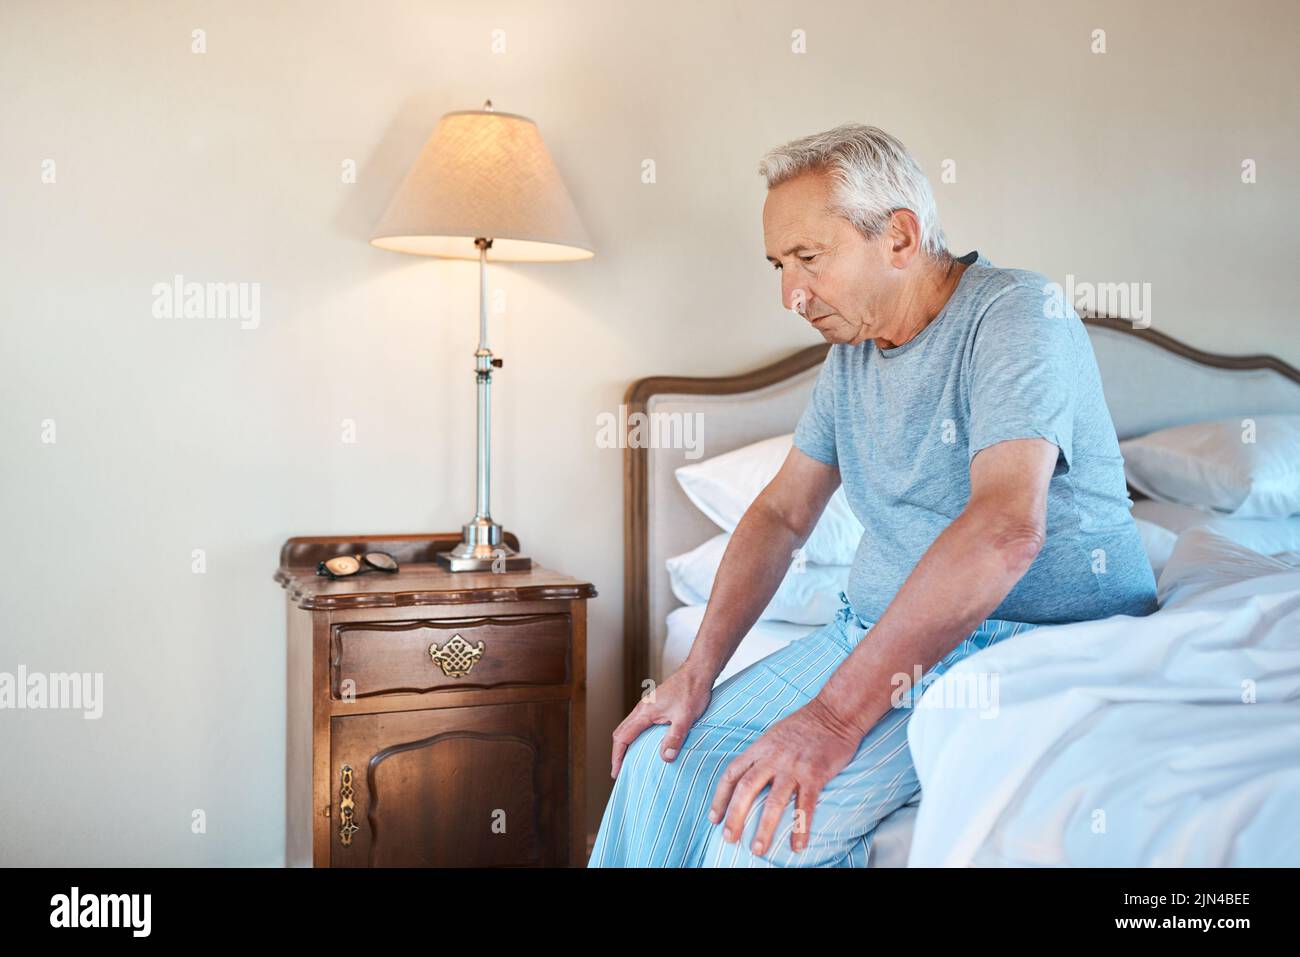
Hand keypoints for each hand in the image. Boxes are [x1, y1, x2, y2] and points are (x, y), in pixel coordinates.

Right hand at [610, 661, 714, 778]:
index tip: (616, 772)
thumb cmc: (692, 692)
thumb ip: (675, 737)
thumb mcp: (685, 718)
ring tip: (630, 761)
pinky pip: (638, 724)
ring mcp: (648, 706)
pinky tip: (646, 744)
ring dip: (626, 744)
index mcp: (644, 712)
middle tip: (620, 771)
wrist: (698, 672)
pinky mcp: (655, 705)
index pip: (622, 738)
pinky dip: (635, 737)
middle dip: (618, 753)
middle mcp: (642, 709)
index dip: (617, 757)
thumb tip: (666, 758)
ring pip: (629, 727)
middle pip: (621, 733)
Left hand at [707, 697, 861, 856]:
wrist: (835, 712)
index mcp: (760, 748)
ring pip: (773, 801)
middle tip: (729, 839)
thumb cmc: (805, 725)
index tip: (714, 818)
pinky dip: (800, 828)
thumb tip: (748, 777)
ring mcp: (793, 766)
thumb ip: (761, 756)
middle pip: (746, 789)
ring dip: (764, 828)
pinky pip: (805, 806)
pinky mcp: (815, 775)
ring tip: (758, 849)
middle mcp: (772, 757)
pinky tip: (797, 845)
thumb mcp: (774, 736)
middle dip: (735, 816)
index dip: (720, 798)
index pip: (732, 774)